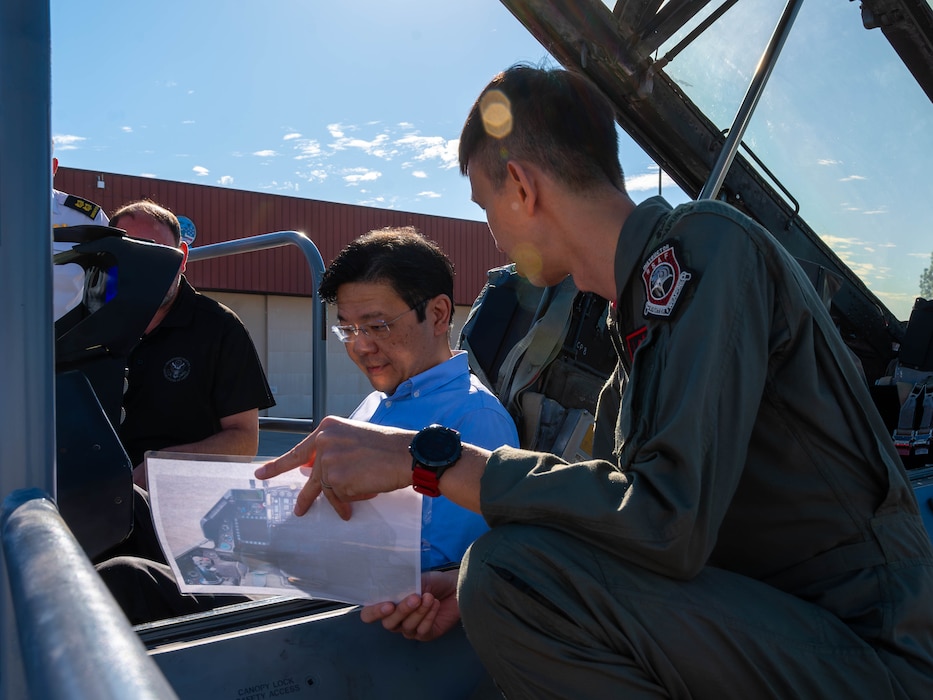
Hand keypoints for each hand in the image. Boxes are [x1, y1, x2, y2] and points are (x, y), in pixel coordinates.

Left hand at [254, 415, 413, 519]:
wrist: (406, 453)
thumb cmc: (387, 447)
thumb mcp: (354, 438)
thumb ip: (333, 450)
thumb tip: (312, 471)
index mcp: (327, 428)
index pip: (299, 450)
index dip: (279, 464)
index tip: (261, 473)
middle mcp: (324, 441)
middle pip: (309, 473)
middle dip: (303, 494)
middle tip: (297, 508)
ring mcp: (329, 460)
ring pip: (326, 488)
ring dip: (340, 498)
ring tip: (349, 505)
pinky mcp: (337, 479)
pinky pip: (338, 497)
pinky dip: (349, 500)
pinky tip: (366, 491)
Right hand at [359, 569, 460, 641]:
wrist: (455, 587)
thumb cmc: (433, 582)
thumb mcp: (415, 579)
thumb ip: (401, 586)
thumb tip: (390, 587)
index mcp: (388, 604)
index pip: (369, 614)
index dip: (374, 612)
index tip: (388, 605)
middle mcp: (396, 619)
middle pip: (389, 623)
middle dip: (402, 610)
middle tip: (416, 597)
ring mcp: (410, 629)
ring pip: (407, 627)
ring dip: (419, 611)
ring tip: (430, 597)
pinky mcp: (425, 635)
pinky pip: (422, 631)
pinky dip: (429, 616)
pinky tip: (435, 604)